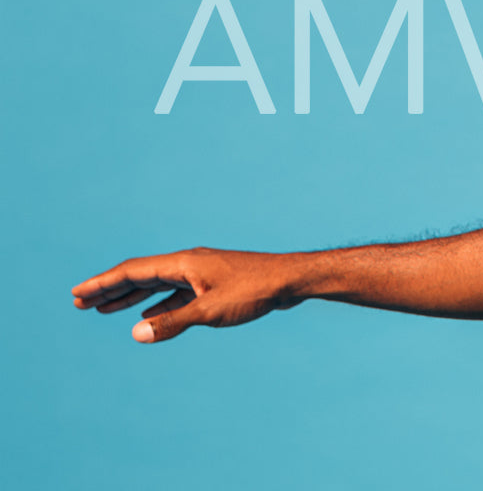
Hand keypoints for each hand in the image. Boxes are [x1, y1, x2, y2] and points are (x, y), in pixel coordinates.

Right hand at [72, 248, 300, 342]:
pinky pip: (176, 294)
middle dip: (110, 290)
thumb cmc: (256, 290)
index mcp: (183, 263)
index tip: (77, 294)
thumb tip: (136, 332)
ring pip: (157, 286)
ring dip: (131, 298)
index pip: (133, 272)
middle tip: (80, 304)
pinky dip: (157, 305)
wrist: (292, 281)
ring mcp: (202, 273)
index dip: (103, 284)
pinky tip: (147, 317)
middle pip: (140, 276)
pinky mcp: (214, 284)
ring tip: (104, 310)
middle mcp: (188, 264)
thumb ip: (173, 322)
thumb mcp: (211, 310)